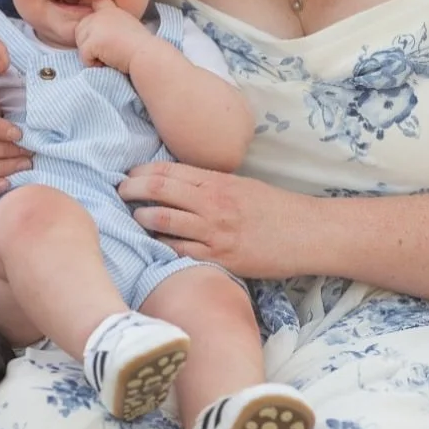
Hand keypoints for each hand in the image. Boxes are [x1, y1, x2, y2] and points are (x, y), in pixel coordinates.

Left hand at [75, 1, 151, 72]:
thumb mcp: (127, 26)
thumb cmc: (140, 47)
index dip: (89, 16)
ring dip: (92, 54)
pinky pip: (84, 57)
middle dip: (89, 43)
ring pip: (80, 44)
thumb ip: (111, 25)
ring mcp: (94, 26)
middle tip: (109, 50)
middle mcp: (100, 15)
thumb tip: (97, 35)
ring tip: (110, 55)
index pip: (93, 3)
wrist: (145, 54)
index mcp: (110, 10)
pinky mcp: (91, 41)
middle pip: (80, 29)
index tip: (94, 26)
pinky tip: (109, 61)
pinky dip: (94, 64)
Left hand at [119, 162, 317, 277]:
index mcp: (218, 181)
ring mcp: (215, 232)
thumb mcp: (242, 186)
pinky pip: (181, 252)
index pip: (168, 170)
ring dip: (142, 219)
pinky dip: (162, 248)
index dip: (141, 172)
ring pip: (164, 221)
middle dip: (131, 190)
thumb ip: (210, 185)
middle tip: (118, 193)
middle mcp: (213, 204)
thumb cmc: (276, 209)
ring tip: (134, 219)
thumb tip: (176, 184)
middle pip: (159, 190)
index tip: (128, 175)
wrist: (309, 233)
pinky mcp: (221, 258)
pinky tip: (154, 247)